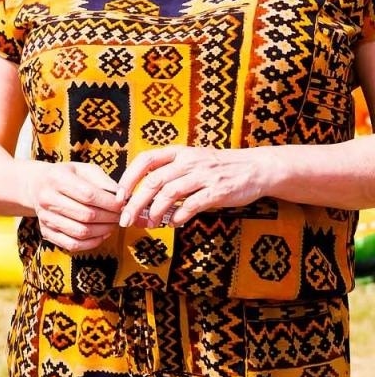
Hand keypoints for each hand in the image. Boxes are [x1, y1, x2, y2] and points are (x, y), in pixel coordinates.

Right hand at [27, 162, 121, 251]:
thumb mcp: (85, 170)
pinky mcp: (46, 232)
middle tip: (121, 215)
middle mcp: (47, 198)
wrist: (38, 186)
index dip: (110, 202)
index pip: (88, 195)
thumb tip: (123, 197)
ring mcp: (45, 217)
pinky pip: (71, 244)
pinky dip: (91, 243)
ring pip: (80, 232)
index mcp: (57, 178)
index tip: (123, 203)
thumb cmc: (68, 176)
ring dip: (103, 231)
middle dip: (110, 218)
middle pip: (85, 215)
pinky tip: (101, 235)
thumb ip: (104, 181)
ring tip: (113, 224)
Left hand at [116, 146, 268, 228]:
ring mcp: (204, 176)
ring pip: (168, 194)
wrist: (258, 168)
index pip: (145, 160)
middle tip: (125, 220)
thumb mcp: (192, 161)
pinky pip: (191, 206)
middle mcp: (189, 162)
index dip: (128, 178)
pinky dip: (178, 217)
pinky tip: (174, 224)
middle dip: (134, 204)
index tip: (118, 197)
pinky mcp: (217, 191)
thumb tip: (138, 195)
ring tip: (149, 224)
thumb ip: (169, 174)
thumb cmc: (219, 168)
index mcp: (179, 153)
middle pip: (152, 182)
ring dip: (154, 213)